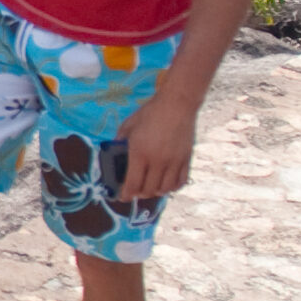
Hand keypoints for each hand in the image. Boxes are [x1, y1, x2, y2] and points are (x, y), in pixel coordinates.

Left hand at [111, 85, 200, 210]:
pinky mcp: (186, 159)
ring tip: (150, 187)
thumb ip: (120, 141)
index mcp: (140, 153)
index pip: (132, 184)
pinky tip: (167, 183)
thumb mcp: (129, 125)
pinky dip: (172, 187)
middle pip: (148, 190)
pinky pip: (180, 182)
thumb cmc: (150, 113)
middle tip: (135, 190)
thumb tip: (115, 153)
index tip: (122, 197)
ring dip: (155, 191)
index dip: (126, 195)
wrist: (177, 104)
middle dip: (139, 194)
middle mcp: (157, 162)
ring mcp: (173, 162)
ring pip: (164, 189)